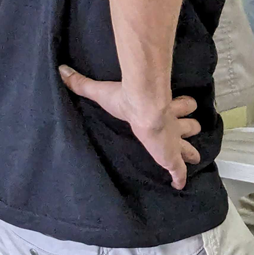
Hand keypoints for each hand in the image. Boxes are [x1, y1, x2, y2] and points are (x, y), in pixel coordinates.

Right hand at [58, 65, 201, 189]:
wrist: (145, 107)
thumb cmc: (127, 100)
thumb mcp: (102, 92)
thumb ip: (83, 84)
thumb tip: (61, 70)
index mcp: (161, 109)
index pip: (176, 107)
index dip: (180, 107)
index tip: (180, 108)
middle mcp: (171, 124)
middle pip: (188, 125)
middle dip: (189, 127)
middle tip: (191, 130)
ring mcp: (173, 141)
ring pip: (189, 145)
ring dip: (189, 149)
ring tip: (192, 154)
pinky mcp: (172, 158)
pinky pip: (179, 171)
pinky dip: (180, 178)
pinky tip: (179, 184)